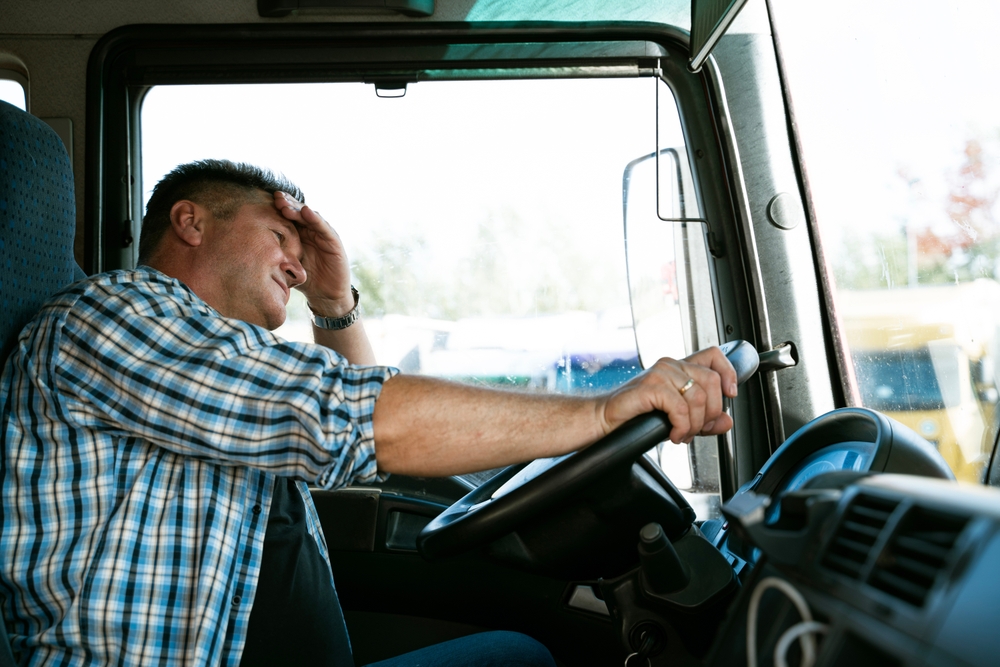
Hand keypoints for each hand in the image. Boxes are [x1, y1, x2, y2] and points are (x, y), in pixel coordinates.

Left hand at [273, 191, 353, 316]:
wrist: (325, 296)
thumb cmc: (305, 280)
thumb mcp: (287, 264)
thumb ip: (276, 253)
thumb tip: (251, 245)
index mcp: (299, 234)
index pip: (289, 216)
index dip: (279, 207)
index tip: (265, 200)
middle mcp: (312, 231)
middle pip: (299, 212)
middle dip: (287, 204)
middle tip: (275, 197)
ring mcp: (324, 235)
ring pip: (310, 217)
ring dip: (298, 209)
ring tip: (286, 205)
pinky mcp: (334, 242)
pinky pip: (324, 228)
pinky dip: (316, 219)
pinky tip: (306, 212)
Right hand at [598, 346, 737, 443]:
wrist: (604, 419)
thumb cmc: (635, 416)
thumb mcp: (677, 418)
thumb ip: (703, 419)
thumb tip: (726, 421)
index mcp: (678, 368)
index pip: (714, 355)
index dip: (728, 372)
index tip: (730, 394)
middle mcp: (670, 365)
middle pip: (712, 381)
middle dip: (710, 412)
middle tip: (696, 428)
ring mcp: (660, 373)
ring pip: (698, 397)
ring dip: (694, 424)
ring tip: (681, 434)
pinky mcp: (650, 386)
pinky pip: (680, 408)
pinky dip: (681, 427)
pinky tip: (672, 434)